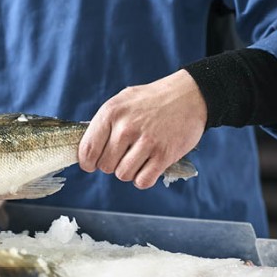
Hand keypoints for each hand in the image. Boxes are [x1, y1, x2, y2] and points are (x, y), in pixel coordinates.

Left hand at [78, 69, 206, 188]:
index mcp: (111, 113)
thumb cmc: (151, 100)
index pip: (87, 150)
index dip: (87, 163)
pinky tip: (148, 166)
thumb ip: (103, 124)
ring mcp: (146, 141)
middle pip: (105, 166)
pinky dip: (144, 179)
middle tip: (124, 154)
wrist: (190, 95)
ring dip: (129, 171)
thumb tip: (85, 151)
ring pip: (123, 175)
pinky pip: (143, 181)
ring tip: (138, 158)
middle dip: (112, 164)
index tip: (92, 164)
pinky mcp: (164, 154)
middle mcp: (126, 127)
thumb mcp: (121, 102)